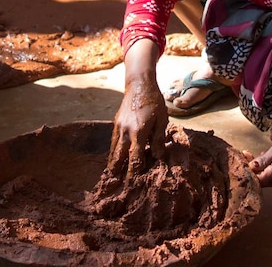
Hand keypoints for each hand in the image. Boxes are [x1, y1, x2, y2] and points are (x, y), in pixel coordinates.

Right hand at [100, 40, 166, 195]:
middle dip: (116, 172)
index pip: (135, 158)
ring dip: (111, 164)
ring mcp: (118, 127)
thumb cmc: (154, 102)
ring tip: (109, 178)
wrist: (139, 84)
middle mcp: (125, 131)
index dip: (134, 172)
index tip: (133, 185)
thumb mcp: (161, 120)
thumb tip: (159, 158)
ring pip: (113, 150)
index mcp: (139, 132)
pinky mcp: (115, 123)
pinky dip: (111, 152)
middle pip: (119, 157)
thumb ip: (159, 140)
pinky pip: (112, 141)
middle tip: (113, 188)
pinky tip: (111, 160)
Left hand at [247, 134, 271, 187]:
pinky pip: (268, 176)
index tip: (242, 159)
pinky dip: (264, 168)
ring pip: (262, 178)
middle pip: (257, 180)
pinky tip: (266, 158)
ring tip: (260, 154)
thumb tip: (251, 166)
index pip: (255, 179)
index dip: (246, 170)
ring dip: (257, 168)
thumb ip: (264, 159)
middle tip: (247, 154)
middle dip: (250, 168)